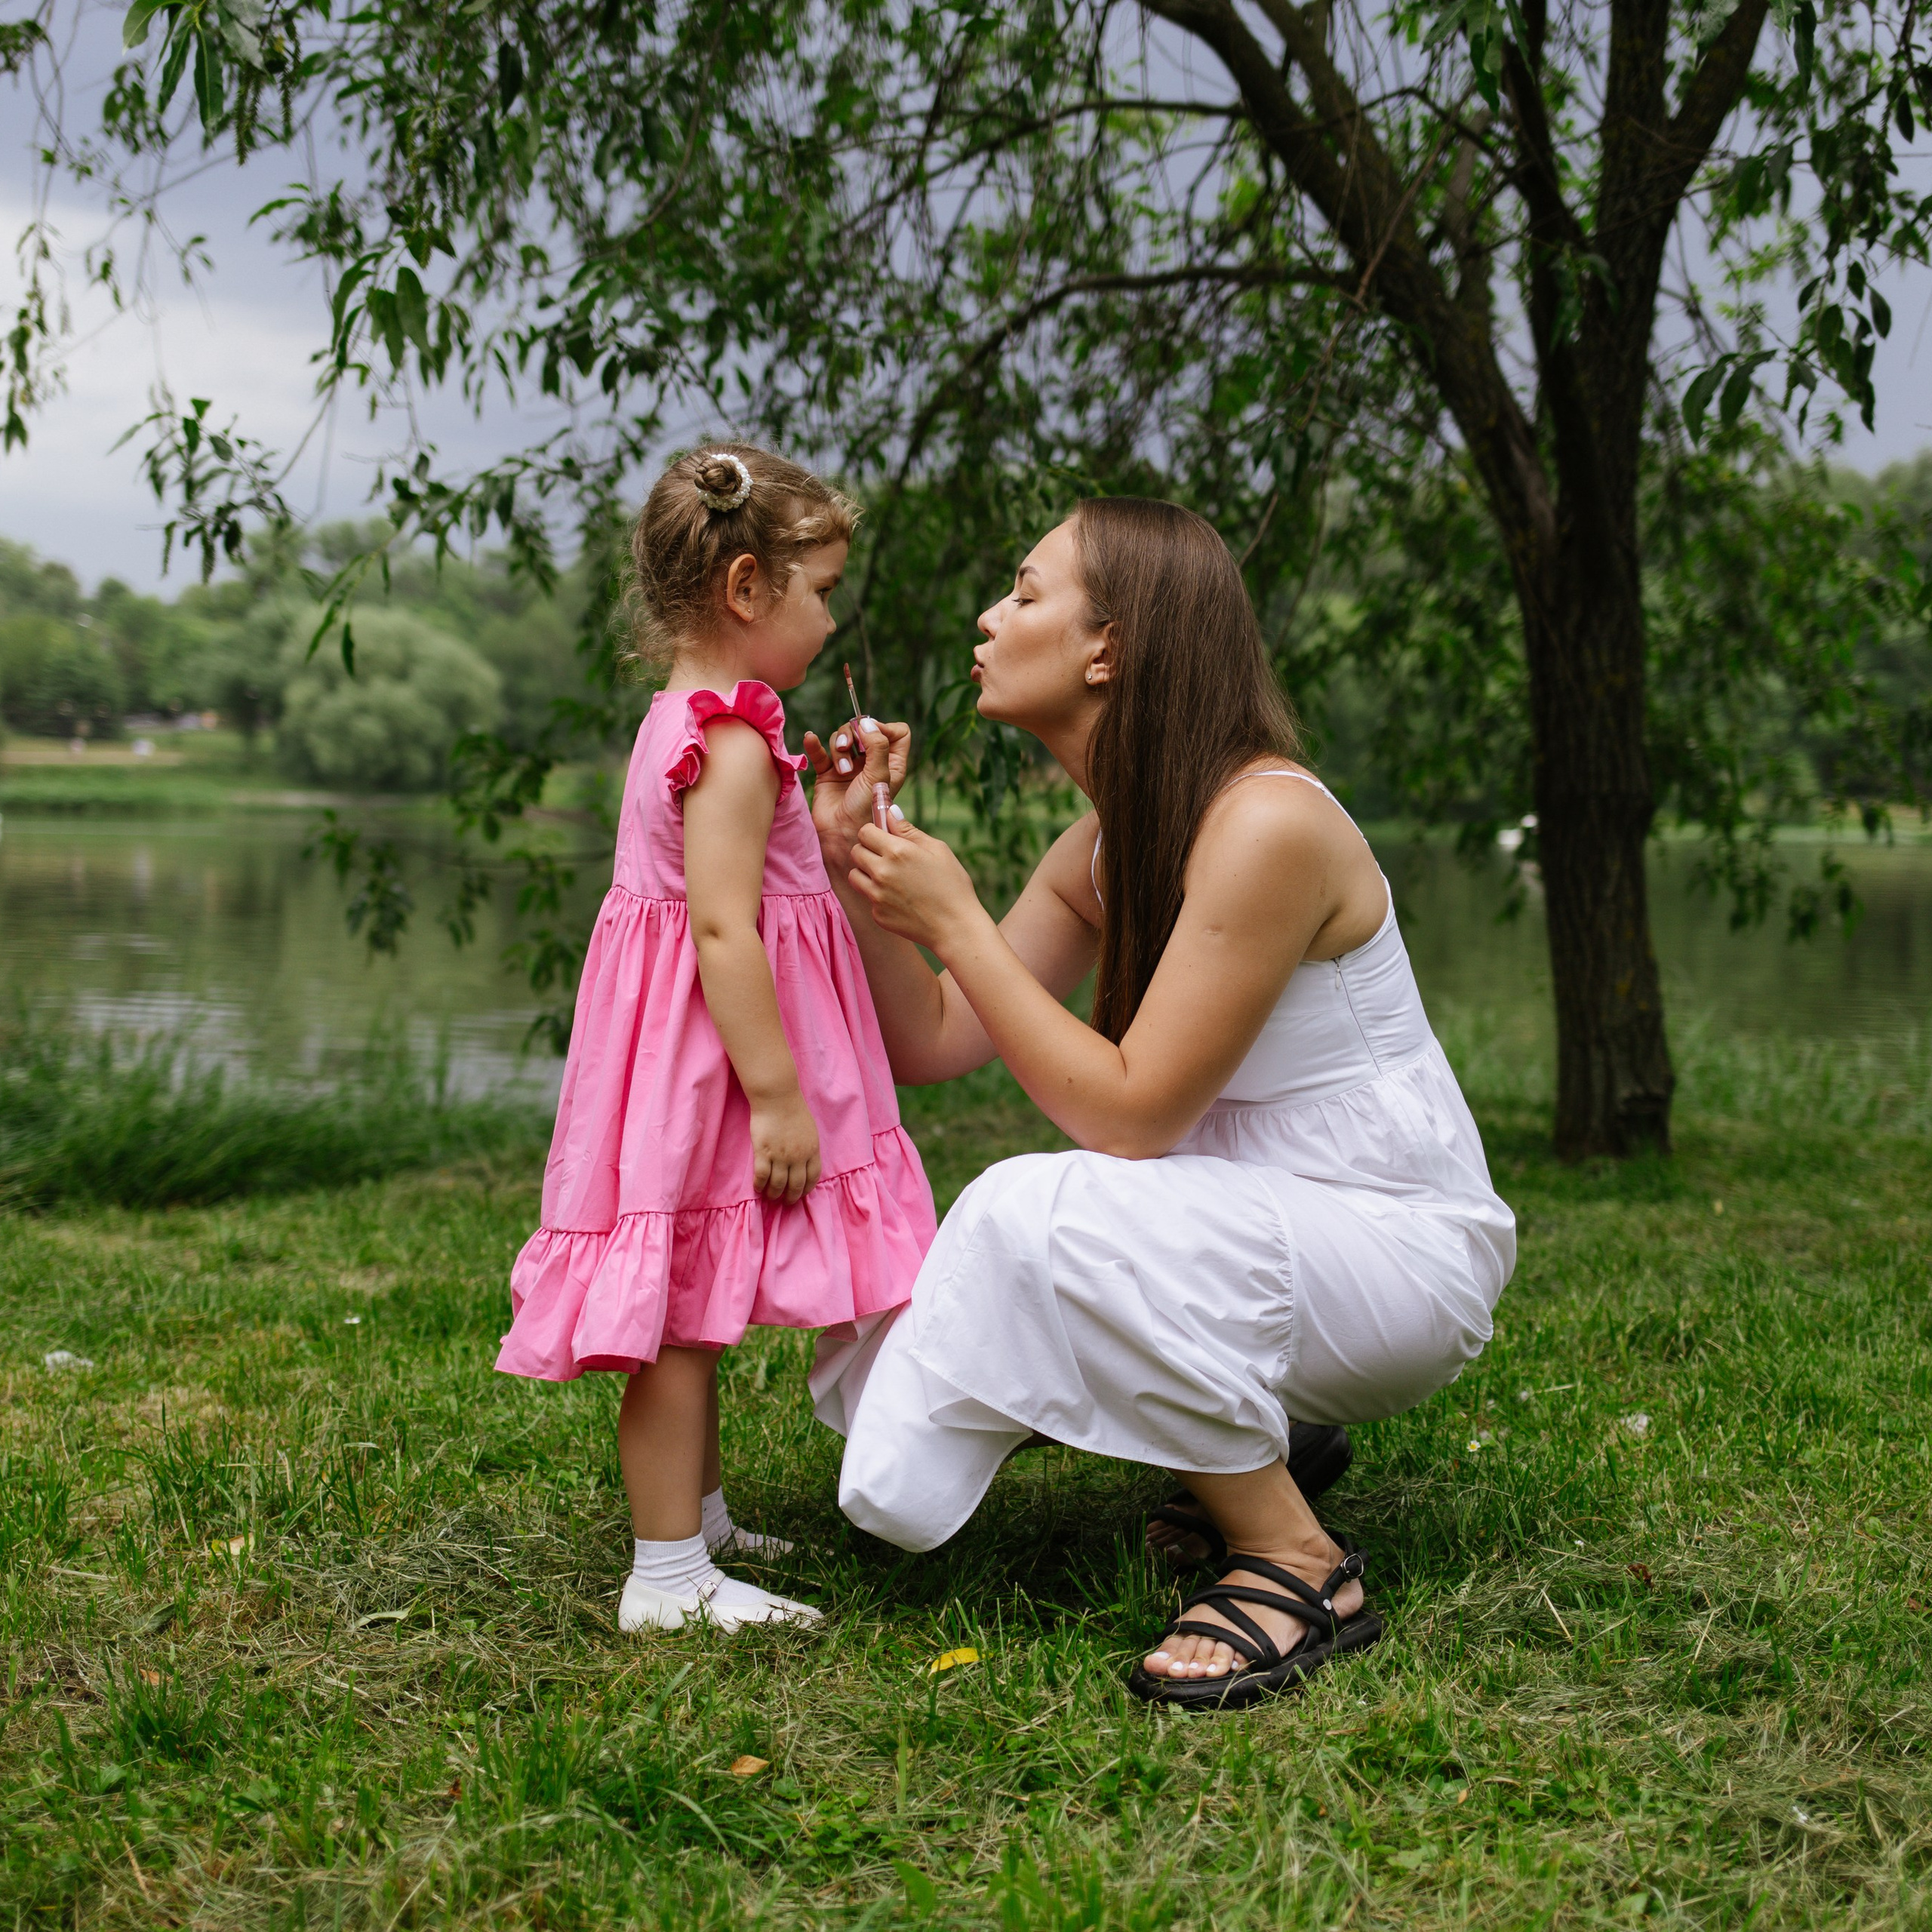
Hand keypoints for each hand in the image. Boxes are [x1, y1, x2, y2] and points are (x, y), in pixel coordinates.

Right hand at [750, 1089, 821, 1204]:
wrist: (777, 1097)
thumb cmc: (793, 1109)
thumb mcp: (810, 1129)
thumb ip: (808, 1146)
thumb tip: (805, 1160)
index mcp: (812, 1150)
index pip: (813, 1177)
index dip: (807, 1189)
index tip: (801, 1194)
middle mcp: (798, 1157)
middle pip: (796, 1185)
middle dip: (791, 1197)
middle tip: (785, 1201)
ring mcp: (781, 1156)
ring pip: (778, 1184)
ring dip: (774, 1193)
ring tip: (771, 1196)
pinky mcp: (763, 1153)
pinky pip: (762, 1176)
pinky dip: (760, 1185)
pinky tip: (758, 1188)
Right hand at [803, 715, 910, 864]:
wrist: (840, 835)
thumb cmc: (865, 811)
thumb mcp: (878, 777)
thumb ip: (877, 746)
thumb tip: (866, 722)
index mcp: (891, 764)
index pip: (896, 733)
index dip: (884, 727)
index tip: (870, 734)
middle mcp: (871, 763)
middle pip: (863, 730)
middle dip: (853, 735)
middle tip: (848, 749)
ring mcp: (848, 768)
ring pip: (841, 739)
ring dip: (838, 748)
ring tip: (841, 770)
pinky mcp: (828, 774)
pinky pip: (819, 752)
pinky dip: (814, 744)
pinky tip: (810, 739)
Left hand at [846, 818, 985, 953]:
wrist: (956, 928)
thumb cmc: (953, 885)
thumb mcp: (938, 850)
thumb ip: (909, 830)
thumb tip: (890, 812)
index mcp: (897, 851)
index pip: (864, 831)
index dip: (873, 832)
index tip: (883, 838)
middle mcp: (882, 872)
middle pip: (855, 852)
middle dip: (868, 851)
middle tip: (886, 858)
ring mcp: (877, 896)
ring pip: (854, 875)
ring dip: (866, 873)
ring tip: (887, 877)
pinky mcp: (877, 915)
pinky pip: (867, 898)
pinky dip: (878, 896)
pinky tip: (899, 899)